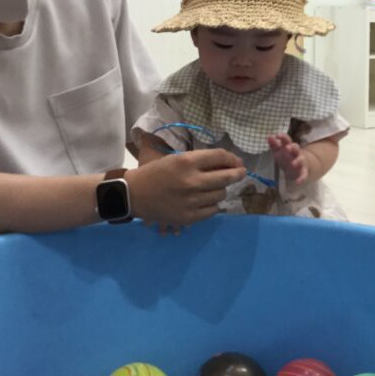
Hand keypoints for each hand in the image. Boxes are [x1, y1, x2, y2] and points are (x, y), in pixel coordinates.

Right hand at [126, 149, 244, 226]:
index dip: (232, 158)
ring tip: (213, 188)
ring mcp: (191, 201)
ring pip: (221, 194)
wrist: (134, 195)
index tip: (237, 162)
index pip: (219, 157)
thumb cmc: (156, 173)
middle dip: (238, 174)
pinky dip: (213, 204)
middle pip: (226, 177)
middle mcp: (191, 182)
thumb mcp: (176, 160)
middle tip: (241, 173)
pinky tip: (205, 200)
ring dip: (221, 189)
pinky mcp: (189, 218)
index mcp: (186, 162)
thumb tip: (228, 164)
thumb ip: (200, 161)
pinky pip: (213, 210)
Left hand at [267, 134, 306, 184]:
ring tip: (293, 164)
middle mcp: (295, 153)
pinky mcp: (302, 172)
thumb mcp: (278, 151)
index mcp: (289, 147)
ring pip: (300, 160)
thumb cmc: (285, 157)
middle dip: (292, 148)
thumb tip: (269, 136)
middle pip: (296, 148)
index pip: (287, 140)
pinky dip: (301, 178)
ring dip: (298, 161)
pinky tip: (298, 182)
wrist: (297, 168)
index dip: (284, 138)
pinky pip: (303, 175)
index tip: (278, 136)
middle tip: (288, 148)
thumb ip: (274, 144)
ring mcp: (300, 163)